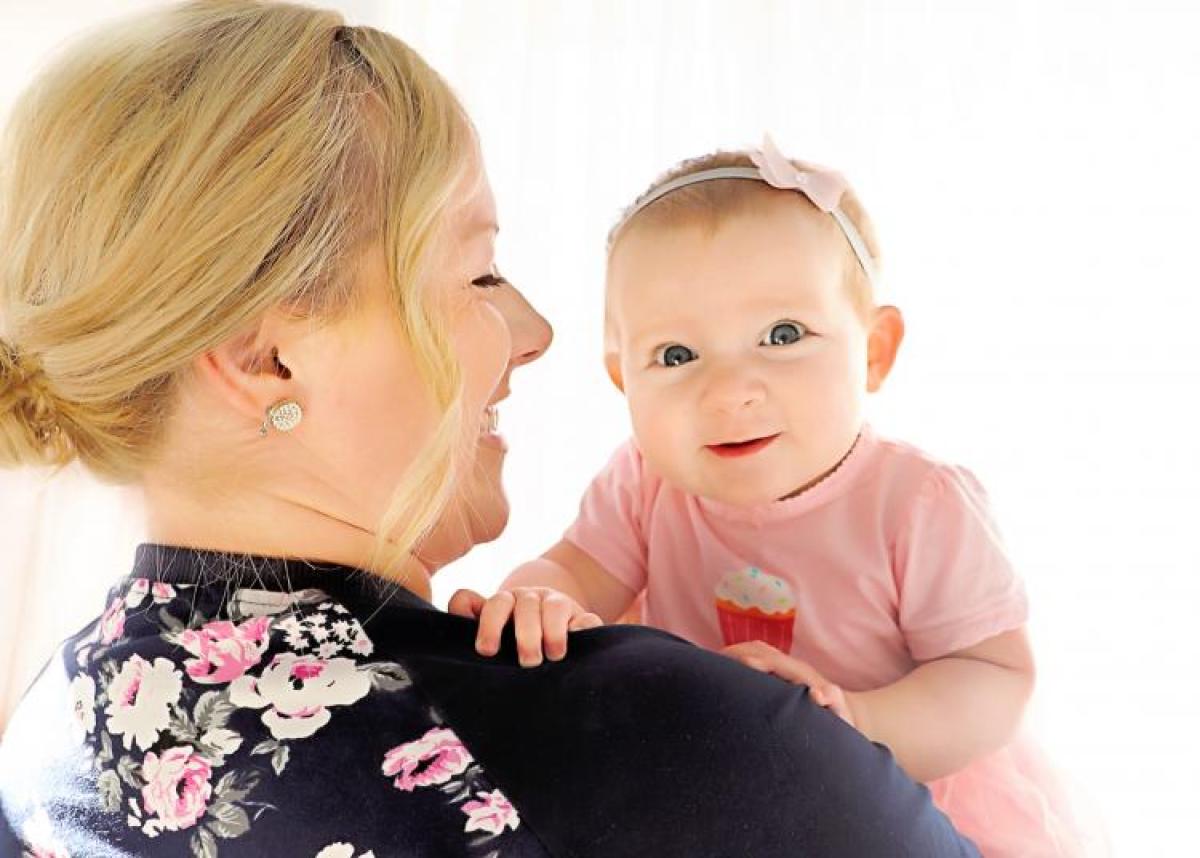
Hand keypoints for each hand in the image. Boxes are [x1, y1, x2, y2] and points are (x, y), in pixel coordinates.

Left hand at [448, 587, 603, 667]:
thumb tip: (454, 623)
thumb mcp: (492, 637)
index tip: (487, 650)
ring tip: (553, 656)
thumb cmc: (511, 644)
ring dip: (553, 631)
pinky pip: (587, 618)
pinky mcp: (583, 618)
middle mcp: (530, 600)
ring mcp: (558, 606)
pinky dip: (583, 628)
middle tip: (527, 661)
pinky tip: (577, 641)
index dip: (489, 624)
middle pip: (525, 605)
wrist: (551, 646)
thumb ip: (470, 624)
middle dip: (526, 633)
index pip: (495, 604)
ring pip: (555, 607)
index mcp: (505, 604)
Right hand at [722, 640, 860, 728]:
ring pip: (758, 651)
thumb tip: (821, 695)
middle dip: (737, 653)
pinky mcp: (782, 674)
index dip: (754, 661)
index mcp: (803, 676)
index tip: (735, 663)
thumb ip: (833, 702)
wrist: (849, 714)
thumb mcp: (842, 715)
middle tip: (711, 662)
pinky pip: (758, 658)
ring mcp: (787, 668)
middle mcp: (794, 667)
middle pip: (760, 650)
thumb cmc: (842, 720)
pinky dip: (741, 657)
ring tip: (712, 663)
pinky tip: (726, 670)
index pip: (774, 662)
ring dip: (737, 652)